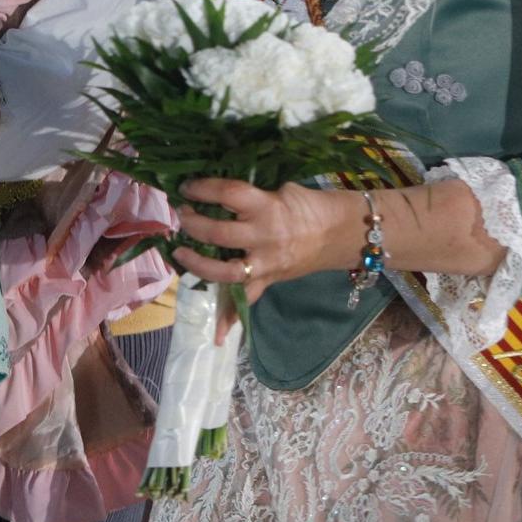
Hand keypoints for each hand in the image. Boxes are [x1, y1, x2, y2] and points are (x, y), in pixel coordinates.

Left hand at [169, 177, 357, 341]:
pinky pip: (248, 301)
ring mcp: (265, 263)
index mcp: (267, 206)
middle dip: (193, 224)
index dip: (203, 189)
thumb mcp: (283, 190)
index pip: (227, 193)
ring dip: (197, 264)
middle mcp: (264, 236)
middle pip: (218, 233)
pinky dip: (231, 318)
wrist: (341, 233)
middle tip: (181, 216)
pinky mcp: (269, 280)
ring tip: (180, 253)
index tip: (187, 187)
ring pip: (225, 271)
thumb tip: (219, 195)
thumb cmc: (310, 205)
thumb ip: (252, 195)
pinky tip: (216, 334)